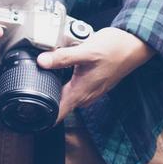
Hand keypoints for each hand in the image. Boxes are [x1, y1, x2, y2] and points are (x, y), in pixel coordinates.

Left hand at [35, 27, 154, 123]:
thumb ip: (63, 58)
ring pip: (67, 95)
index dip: (42, 117)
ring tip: (40, 77)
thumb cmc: (114, 49)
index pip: (58, 113)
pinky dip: (64, 81)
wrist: (135, 46)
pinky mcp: (93, 82)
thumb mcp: (86, 51)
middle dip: (44, 99)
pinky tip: (59, 69)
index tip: (29, 115)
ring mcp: (91, 90)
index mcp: (81, 92)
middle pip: (59, 104)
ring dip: (55, 89)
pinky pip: (74, 87)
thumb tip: (41, 62)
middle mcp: (86, 95)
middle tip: (27, 87)